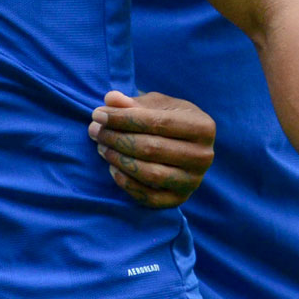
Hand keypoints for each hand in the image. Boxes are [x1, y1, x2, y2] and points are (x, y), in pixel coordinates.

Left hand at [88, 90, 214, 207]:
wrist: (184, 144)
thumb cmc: (167, 118)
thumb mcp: (155, 104)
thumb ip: (133, 102)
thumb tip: (111, 99)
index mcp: (202, 127)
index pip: (157, 122)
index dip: (123, 118)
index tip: (98, 114)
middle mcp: (203, 156)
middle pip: (151, 148)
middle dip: (117, 138)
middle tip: (95, 131)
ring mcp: (193, 181)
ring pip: (149, 173)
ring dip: (118, 159)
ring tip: (101, 147)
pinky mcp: (180, 199)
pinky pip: (149, 197)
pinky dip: (127, 183)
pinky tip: (112, 168)